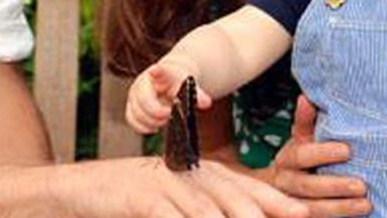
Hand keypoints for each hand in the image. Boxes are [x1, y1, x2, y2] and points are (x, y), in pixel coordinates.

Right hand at [55, 157, 309, 217]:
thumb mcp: (174, 200)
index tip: (305, 214)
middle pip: (234, 196)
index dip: (276, 201)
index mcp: (200, 174)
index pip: (246, 187)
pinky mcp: (141, 199)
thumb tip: (241, 213)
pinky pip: (169, 217)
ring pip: (207, 210)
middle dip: (265, 212)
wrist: (81, 188)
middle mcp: (187, 175)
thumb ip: (205, 207)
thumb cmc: (135, 199)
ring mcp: (164, 185)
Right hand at [126, 62, 210, 133]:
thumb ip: (198, 95)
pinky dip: (142, 127)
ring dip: (151, 122)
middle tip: (170, 114)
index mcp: (160, 73)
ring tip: (164, 120)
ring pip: (136, 113)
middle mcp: (143, 82)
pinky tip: (154, 127)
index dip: (156, 72)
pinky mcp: (132, 106)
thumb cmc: (178, 81)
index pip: (158, 71)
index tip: (155, 70)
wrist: (168, 78)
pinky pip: (131, 119)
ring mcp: (135, 94)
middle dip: (158, 113)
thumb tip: (206, 102)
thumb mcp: (189, 86)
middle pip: (144, 100)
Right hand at [270, 95, 370, 217]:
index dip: (323, 153)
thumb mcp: (299, 141)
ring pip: (312, 208)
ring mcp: (291, 204)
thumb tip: (306, 98)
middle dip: (334, 186)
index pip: (301, 154)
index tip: (347, 151)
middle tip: (361, 185)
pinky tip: (357, 216)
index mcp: (286, 159)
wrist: (275, 192)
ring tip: (365, 204)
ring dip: (340, 208)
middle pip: (307, 185)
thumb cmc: (297, 161)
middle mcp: (285, 182)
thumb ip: (304, 122)